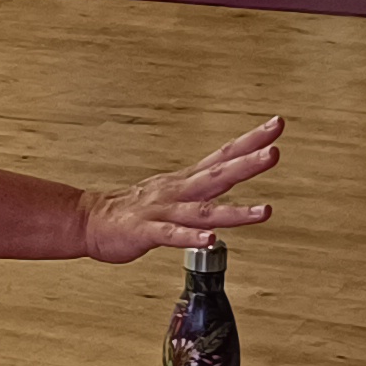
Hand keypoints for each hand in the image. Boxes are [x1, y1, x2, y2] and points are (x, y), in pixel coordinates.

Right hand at [81, 118, 278, 260]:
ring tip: (264, 211)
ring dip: (235, 211)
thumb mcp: (172, 192)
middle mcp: (178, 191)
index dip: (250, 141)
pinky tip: (211, 240)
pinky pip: (172, 235)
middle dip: (248, 164)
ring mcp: (163, 211)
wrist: (89, 220)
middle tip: (274, 153)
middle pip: (218, 175)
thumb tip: (232, 178)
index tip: (276, 125)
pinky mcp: (147, 231)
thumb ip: (204, 190)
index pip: (223, 156)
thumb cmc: (133, 209)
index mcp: (186, 181)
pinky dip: (192, 238)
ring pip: (204, 210)